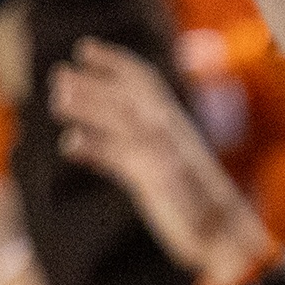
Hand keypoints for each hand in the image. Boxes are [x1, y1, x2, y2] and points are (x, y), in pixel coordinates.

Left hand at [48, 39, 277, 284]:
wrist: (227, 235)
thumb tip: (107, 131)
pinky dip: (96, 149)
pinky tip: (70, 144)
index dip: (116, 62)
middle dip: (94, 84)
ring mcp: (165, 155)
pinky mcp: (158, 181)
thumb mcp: (172, 166)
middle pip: (128, 97)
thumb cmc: (198, 204)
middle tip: (59, 76)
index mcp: (175, 125)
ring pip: (123, 121)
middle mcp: (171, 133)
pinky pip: (123, 159)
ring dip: (89, 107)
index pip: (146, 81)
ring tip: (57, 99)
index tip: (85, 48)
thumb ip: (142, 145)